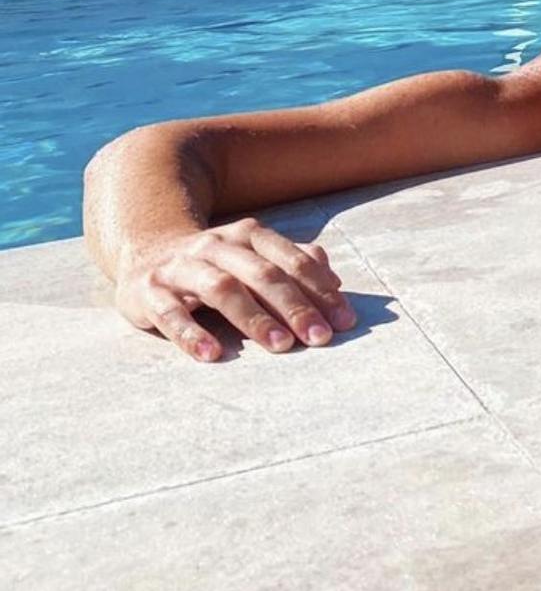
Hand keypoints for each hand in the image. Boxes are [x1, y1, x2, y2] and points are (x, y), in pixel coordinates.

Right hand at [115, 217, 356, 361]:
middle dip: (295, 306)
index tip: (345, 321)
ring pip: (221, 287)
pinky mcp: (147, 291)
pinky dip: (190, 333)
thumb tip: (335, 282)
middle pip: (261, 273)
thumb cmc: (215, 262)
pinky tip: (211, 354)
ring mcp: (180, 266)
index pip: (290, 261)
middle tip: (321, 338)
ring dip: (253, 317)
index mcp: (247, 235)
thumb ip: (293, 264)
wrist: (146, 249)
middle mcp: (216, 245)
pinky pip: (169, 312)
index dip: (320, 290)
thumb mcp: (253, 256)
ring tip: (281, 346)